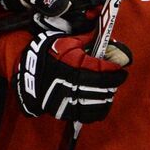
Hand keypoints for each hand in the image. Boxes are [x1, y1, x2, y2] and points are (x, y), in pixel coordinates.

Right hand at [14, 29, 130, 121]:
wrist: (27, 73)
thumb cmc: (49, 54)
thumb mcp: (67, 41)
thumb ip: (88, 39)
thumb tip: (104, 34)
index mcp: (76, 65)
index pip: (106, 70)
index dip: (117, 70)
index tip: (122, 68)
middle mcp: (75, 83)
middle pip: (105, 87)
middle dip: (114, 83)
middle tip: (117, 79)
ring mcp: (70, 99)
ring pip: (99, 103)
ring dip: (107, 96)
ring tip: (108, 90)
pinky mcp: (66, 111)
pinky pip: (88, 115)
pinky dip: (98, 110)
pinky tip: (99, 103)